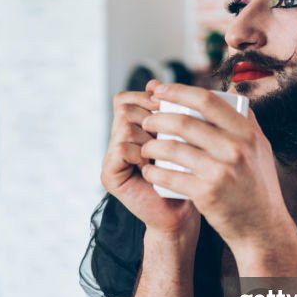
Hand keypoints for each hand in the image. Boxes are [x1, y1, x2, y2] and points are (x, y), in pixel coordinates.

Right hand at [101, 82, 199, 236]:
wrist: (182, 214)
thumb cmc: (188, 175)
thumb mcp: (182, 136)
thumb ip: (169, 111)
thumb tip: (154, 82)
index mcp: (131, 129)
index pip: (127, 98)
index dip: (147, 98)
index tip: (169, 110)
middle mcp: (116, 140)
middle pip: (124, 106)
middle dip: (150, 116)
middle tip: (167, 136)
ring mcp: (110, 157)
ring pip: (124, 125)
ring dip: (149, 136)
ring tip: (163, 155)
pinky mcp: (109, 174)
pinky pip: (121, 147)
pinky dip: (141, 152)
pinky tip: (153, 166)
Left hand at [139, 82, 295, 256]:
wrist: (262, 227)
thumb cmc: (257, 185)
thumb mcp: (259, 148)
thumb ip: (244, 120)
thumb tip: (228, 91)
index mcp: (247, 132)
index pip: (207, 100)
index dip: (177, 91)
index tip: (159, 90)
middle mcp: (236, 148)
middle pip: (184, 122)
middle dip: (157, 118)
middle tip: (147, 121)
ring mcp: (221, 171)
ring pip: (173, 148)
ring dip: (152, 145)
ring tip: (146, 147)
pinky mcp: (207, 193)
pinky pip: (170, 176)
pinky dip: (154, 172)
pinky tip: (149, 170)